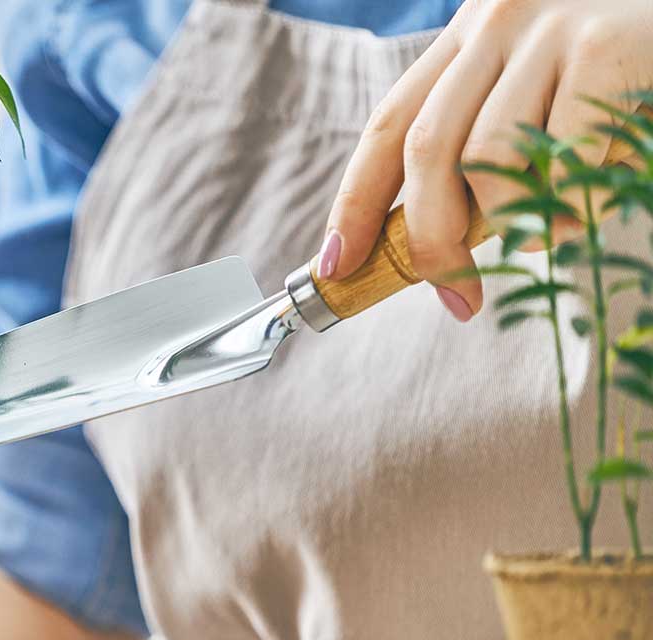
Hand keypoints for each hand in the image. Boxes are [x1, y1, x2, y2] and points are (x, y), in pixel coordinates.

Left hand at [322, 0, 652, 321]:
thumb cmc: (620, 69)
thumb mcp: (540, 91)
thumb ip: (491, 146)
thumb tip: (441, 243)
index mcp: (465, 39)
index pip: (387, 128)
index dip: (353, 204)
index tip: (336, 266)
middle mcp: (493, 25)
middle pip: (425, 150)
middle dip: (429, 240)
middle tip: (455, 296)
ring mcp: (546, 31)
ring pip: (487, 158)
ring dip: (511, 223)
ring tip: (550, 235)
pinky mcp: (603, 46)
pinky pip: (564, 156)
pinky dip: (570, 204)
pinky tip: (587, 210)